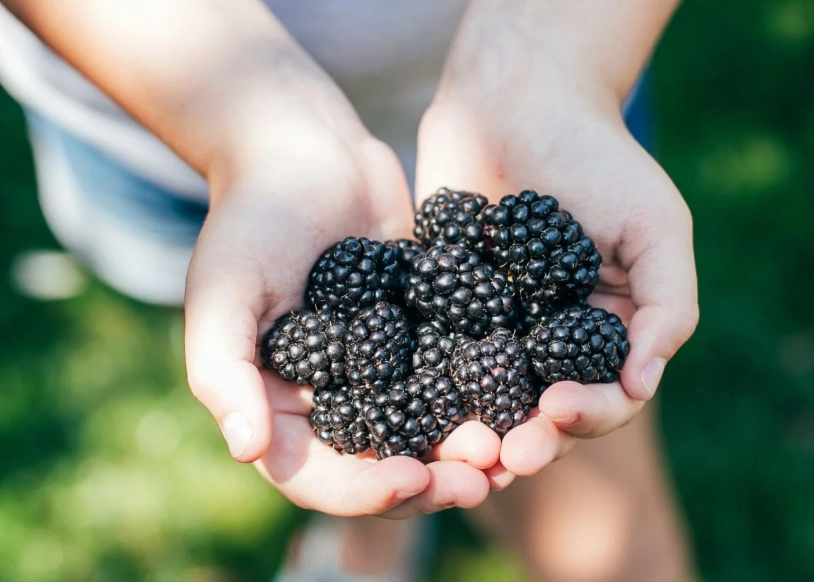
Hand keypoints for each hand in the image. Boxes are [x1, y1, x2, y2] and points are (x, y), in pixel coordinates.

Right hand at [184, 133, 500, 516]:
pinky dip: (491, 394)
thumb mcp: (223, 292)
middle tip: (483, 476)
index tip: (411, 483)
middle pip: (384, 464)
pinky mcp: (426, 334)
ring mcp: (386, 370)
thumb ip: (224, 371)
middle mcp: (336, 400)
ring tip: (515, 448)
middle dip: (434, 480)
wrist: (308, 153)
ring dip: (471, 447)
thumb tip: (248, 451)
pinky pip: (459, 376)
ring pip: (432, 431)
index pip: (317, 475)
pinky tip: (528, 398)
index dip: (363, 492)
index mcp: (282, 406)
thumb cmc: (251, 218)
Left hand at [416, 79, 697, 477]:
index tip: (557, 411)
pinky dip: (418, 387)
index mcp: (601, 333)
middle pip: (538, 412)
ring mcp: (488, 329)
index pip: (601, 396)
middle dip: (526, 440)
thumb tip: (643, 384)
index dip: (587, 415)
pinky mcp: (437, 308)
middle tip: (502, 458)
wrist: (519, 100)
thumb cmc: (600, 158)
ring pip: (480, 400)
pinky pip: (426, 356)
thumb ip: (666, 305)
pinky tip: (401, 409)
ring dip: (471, 433)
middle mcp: (544, 341)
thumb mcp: (656, 225)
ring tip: (455, 452)